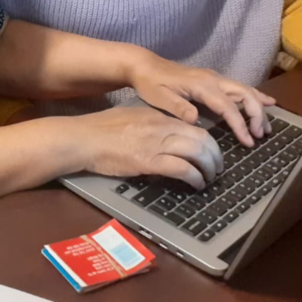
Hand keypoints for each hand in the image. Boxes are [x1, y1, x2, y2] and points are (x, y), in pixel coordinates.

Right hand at [77, 106, 222, 188]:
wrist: (83, 138)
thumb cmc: (102, 129)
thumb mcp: (132, 118)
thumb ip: (152, 124)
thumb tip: (167, 136)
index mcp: (159, 116)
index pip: (195, 127)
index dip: (209, 143)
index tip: (212, 153)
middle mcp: (162, 127)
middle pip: (202, 139)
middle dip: (215, 156)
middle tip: (217, 169)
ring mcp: (155, 144)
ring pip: (197, 153)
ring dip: (208, 169)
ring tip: (209, 179)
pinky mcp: (148, 161)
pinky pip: (182, 169)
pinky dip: (194, 178)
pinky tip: (196, 184)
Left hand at [126, 53, 274, 147]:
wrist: (144, 65)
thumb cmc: (150, 83)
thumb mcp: (158, 97)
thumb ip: (178, 107)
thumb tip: (195, 120)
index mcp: (201, 85)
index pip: (227, 106)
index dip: (240, 124)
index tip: (248, 141)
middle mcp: (212, 78)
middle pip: (244, 94)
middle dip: (256, 115)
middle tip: (260, 136)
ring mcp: (214, 77)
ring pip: (245, 89)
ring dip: (258, 107)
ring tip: (266, 128)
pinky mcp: (213, 79)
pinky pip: (239, 87)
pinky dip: (255, 95)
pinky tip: (268, 102)